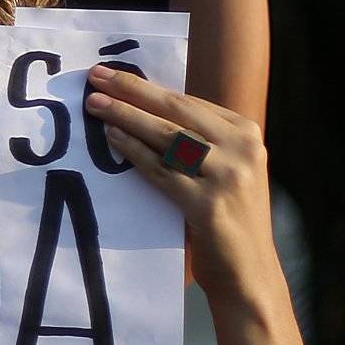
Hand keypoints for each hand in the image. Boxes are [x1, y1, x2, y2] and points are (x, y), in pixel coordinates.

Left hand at [84, 66, 282, 306]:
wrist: (249, 270)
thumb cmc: (228, 217)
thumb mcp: (226, 167)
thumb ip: (201, 140)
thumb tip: (146, 107)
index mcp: (246, 133)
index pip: (188, 101)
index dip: (147, 86)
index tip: (113, 74)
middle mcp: (241, 149)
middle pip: (176, 110)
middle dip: (132, 90)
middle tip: (96, 77)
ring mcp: (227, 176)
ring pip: (167, 136)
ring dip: (126, 116)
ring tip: (95, 105)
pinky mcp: (208, 205)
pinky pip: (161, 171)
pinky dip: (134, 152)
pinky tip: (111, 139)